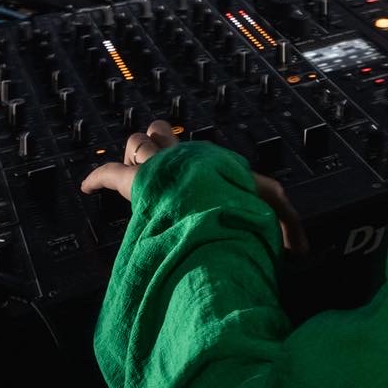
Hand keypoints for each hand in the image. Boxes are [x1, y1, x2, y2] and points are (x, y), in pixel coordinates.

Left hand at [80, 120, 308, 253]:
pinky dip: (96, 177)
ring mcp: (157, 166)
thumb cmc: (238, 205)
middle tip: (158, 149)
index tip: (194, 171)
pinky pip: (108, 173)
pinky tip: (85, 184)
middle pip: (163, 137)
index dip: (192, 158)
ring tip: (132, 164)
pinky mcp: (133, 180)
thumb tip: (301, 250)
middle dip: (158, 141)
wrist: (211, 203)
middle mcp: (182, 158)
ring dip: (135, 153)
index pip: (196, 153)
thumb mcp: (272, 208)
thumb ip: (286, 226)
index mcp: (209, 163)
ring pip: (138, 146)